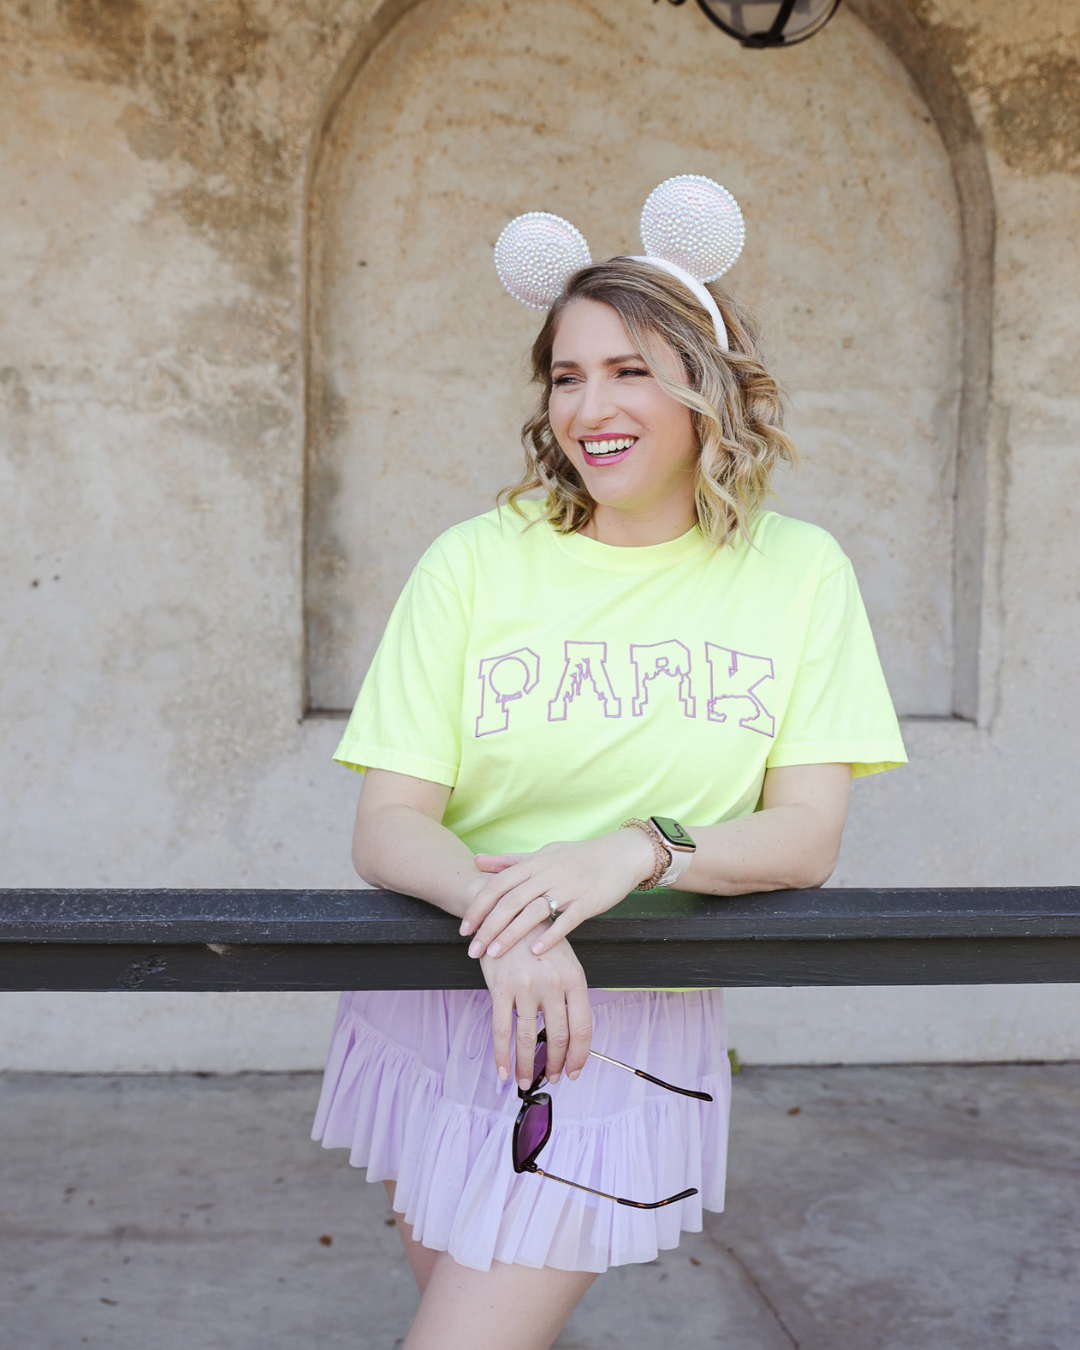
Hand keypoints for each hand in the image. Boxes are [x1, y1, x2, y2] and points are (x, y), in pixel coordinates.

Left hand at [461, 829, 655, 959]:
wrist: (621, 854)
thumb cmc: (578, 856)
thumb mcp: (543, 853)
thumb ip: (510, 861)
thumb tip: (476, 860)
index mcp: (535, 862)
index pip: (499, 884)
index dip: (479, 906)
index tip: (465, 928)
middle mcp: (549, 872)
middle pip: (511, 901)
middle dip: (488, 927)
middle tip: (473, 950)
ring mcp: (569, 887)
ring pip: (533, 912)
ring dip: (511, 935)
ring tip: (494, 954)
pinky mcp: (588, 901)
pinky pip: (566, 920)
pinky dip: (549, 936)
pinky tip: (534, 952)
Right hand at [480, 924, 592, 1086]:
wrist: (508, 912)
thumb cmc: (538, 939)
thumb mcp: (565, 961)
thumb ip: (569, 994)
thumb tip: (570, 1035)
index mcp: (574, 978)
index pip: (582, 1028)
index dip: (579, 1056)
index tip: (574, 1071)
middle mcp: (553, 984)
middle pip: (557, 1037)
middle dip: (554, 1064)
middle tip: (551, 1078)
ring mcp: (526, 986)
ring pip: (527, 1038)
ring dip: (526, 1066)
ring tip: (525, 1081)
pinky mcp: (500, 987)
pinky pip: (501, 1030)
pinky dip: (502, 1055)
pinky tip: (503, 1070)